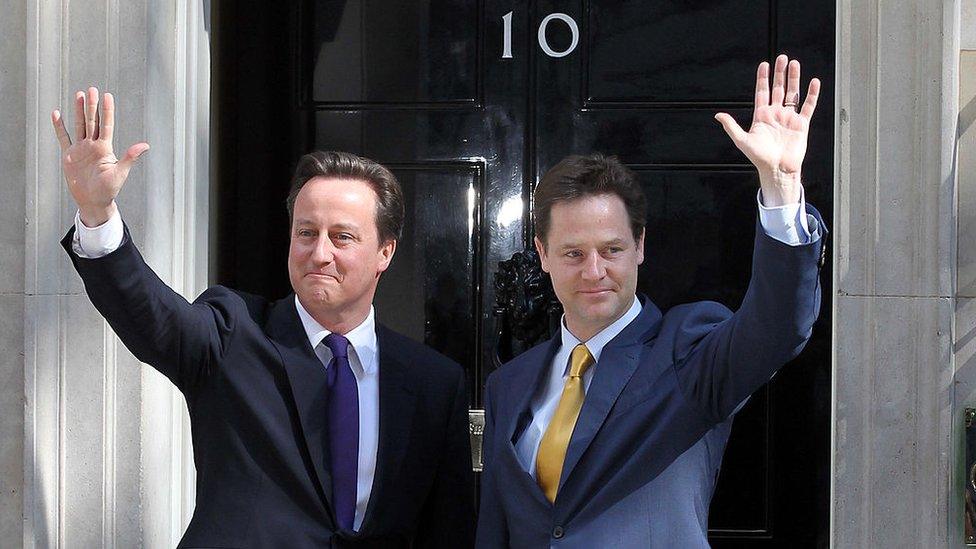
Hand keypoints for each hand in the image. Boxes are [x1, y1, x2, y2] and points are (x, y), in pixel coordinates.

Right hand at [51, 87, 148, 225]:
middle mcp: (93, 145)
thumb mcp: (120, 172)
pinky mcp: (69, 156)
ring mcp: (80, 149)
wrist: (93, 201)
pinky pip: (63, 138)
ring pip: (79, 125)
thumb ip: (130, 157)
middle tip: (92, 89)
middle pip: (92, 121)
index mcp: (105, 148)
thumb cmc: (109, 189)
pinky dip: (59, 127)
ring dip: (78, 111)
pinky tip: (57, 113)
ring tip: (79, 95)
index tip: (107, 95)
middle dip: (92, 105)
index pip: (106, 124)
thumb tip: (145, 145)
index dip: (107, 110)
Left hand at [715, 55, 820, 205]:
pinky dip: (811, 94)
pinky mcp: (801, 124)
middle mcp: (775, 114)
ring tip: (794, 64)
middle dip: (779, 73)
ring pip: (793, 93)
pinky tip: (813, 82)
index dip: (763, 78)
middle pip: (778, 88)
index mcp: (761, 115)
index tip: (764, 64)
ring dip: (794, 79)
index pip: (762, 92)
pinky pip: (807, 106)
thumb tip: (718, 115)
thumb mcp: (742, 140)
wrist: (777, 169)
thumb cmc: (759, 157)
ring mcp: (789, 118)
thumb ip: (731, 126)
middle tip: (782, 58)